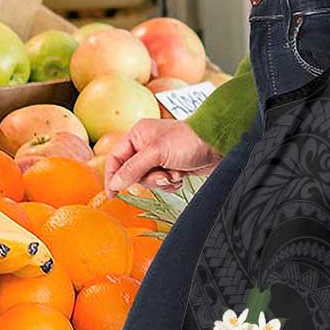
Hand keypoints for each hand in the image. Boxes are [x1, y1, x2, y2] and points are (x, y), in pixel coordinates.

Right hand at [104, 119, 221, 196]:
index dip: (112, 176)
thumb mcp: (156, 153)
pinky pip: (162, 183)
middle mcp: (146, 145)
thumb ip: (133, 168)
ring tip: (175, 173)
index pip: (115, 158)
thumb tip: (115, 183)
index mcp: (138, 135)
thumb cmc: (188, 141)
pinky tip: (181, 175)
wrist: (217, 145)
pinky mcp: (171, 167)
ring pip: (148, 180)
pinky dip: (171, 183)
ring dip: (162, 181)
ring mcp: (159, 157)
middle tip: (162, 175)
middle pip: (132, 173)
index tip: (112, 194)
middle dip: (148, 178)